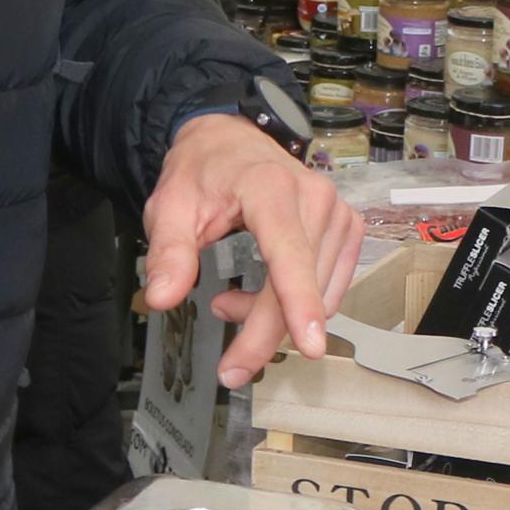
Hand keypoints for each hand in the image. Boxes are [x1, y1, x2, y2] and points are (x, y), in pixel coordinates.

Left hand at [139, 112, 367, 387]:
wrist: (230, 141)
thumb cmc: (202, 172)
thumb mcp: (169, 207)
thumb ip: (168, 253)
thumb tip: (162, 297)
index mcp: (270, 188)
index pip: (290, 255)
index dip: (299, 304)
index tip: (310, 346)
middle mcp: (315, 197)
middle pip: (300, 286)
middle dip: (264, 334)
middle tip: (230, 369)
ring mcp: (338, 212)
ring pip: (318, 294)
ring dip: (273, 317)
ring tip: (228, 302)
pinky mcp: (347, 226)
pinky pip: (329, 286)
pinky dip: (295, 304)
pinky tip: (259, 295)